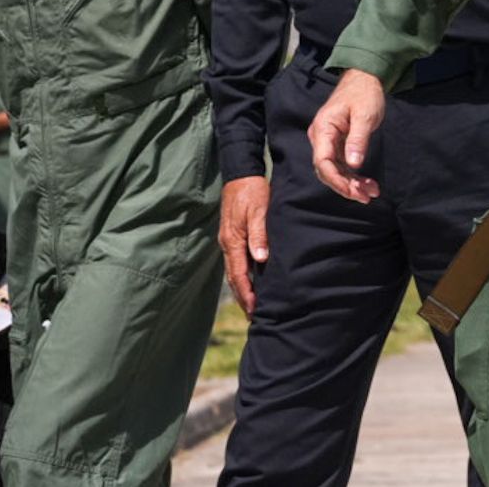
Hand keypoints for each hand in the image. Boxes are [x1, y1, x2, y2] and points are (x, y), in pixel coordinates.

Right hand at [218, 176, 271, 312]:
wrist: (240, 172)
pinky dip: (242, 275)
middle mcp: (227, 243)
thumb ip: (259, 234)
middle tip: (254, 317)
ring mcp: (228, 240)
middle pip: (233, 277)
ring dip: (242, 289)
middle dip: (243, 297)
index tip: (255, 310)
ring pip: (233, 271)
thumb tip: (261, 259)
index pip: (239, 274)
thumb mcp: (259, 210)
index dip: (247, 294)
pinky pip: (236, 261)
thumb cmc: (252, 190)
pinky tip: (251, 280)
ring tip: (252, 305)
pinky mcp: (232, 235)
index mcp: (233, 240)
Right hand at [309, 70, 384, 204]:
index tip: (353, 191)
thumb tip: (353, 165)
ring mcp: (328, 142)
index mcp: (323, 128)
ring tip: (371, 193)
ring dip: (352, 184)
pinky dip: (354, 177)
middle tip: (366, 196)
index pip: (323, 161)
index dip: (336, 180)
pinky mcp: (337, 145)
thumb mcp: (365, 116)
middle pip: (327, 170)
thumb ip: (358, 140)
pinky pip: (342, 165)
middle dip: (346, 186)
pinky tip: (368, 184)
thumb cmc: (364, 94)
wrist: (364, 79)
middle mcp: (321, 137)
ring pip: (335, 171)